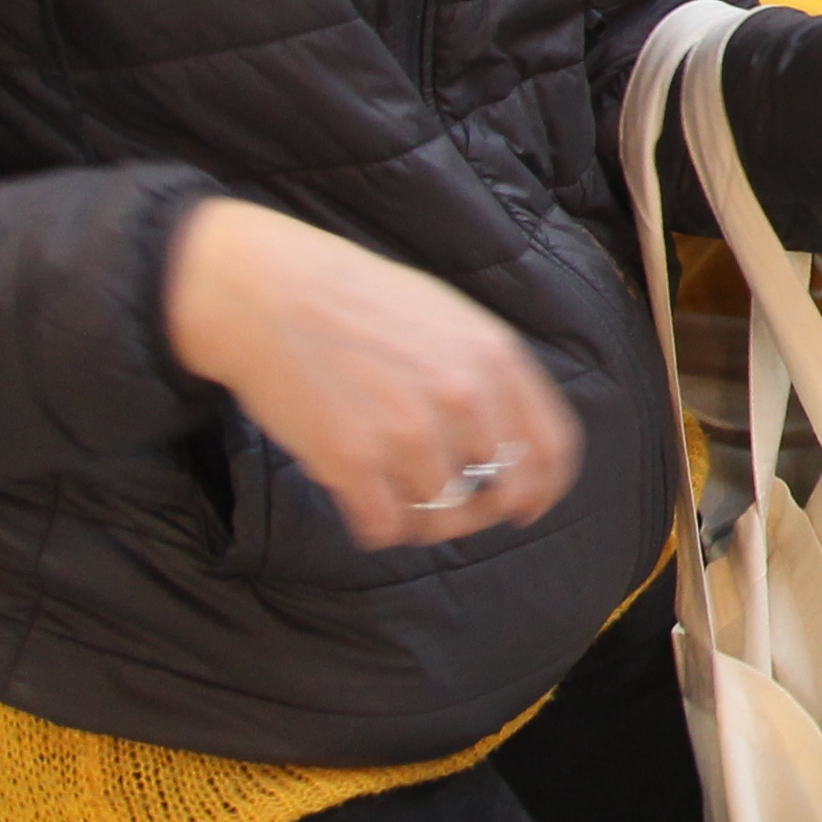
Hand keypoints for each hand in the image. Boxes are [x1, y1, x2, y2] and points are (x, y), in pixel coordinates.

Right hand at [163, 198, 582, 551]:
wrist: (268, 292)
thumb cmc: (359, 303)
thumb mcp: (452, 319)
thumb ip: (492, 376)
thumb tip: (516, 443)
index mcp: (497, 358)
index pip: (553, 450)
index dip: (545, 489)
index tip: (526, 507)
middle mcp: (465, 398)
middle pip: (503, 493)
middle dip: (481, 511)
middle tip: (453, 509)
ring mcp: (410, 433)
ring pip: (443, 518)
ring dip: (421, 520)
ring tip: (394, 497)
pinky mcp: (353, 461)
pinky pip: (386, 529)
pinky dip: (378, 529)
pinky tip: (364, 507)